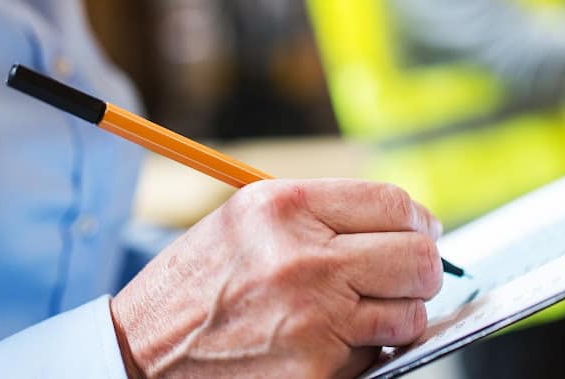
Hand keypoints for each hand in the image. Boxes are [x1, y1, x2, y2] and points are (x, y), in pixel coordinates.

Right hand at [110, 179, 443, 378]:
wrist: (143, 352)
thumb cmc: (198, 282)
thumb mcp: (248, 218)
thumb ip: (322, 213)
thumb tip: (403, 223)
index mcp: (285, 207)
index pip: (393, 203)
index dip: (418, 220)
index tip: (421, 230)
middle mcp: (304, 259)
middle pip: (418, 257)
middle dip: (422, 268)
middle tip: (406, 274)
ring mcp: (314, 320)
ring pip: (410, 314)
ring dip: (398, 314)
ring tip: (362, 311)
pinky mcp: (318, 372)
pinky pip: (377, 357)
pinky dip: (367, 351)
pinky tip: (331, 340)